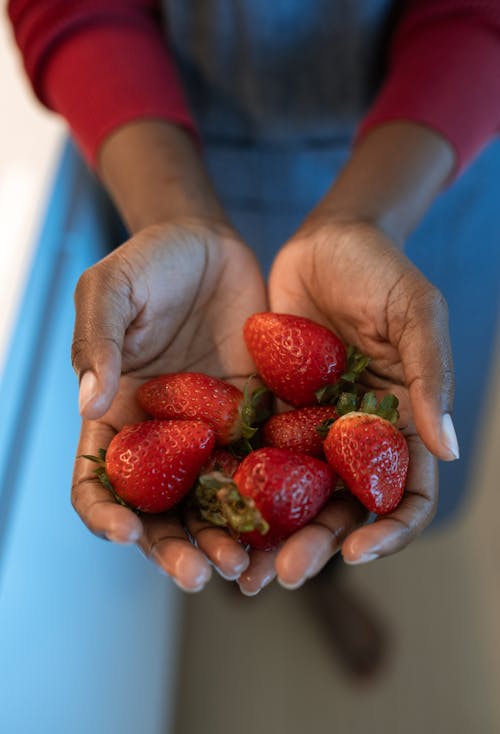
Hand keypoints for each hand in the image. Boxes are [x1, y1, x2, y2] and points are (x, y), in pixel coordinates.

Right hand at [72, 221, 268, 590]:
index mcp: (117, 417)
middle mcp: (163, 438)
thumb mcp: (111, 288)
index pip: (99, 482)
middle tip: (205, 573)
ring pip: (218, 504)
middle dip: (178, 548)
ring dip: (230, 540)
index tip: (126, 534)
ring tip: (250, 565)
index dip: (106, 515)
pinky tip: (294, 522)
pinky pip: (268, 467)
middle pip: (163, 512)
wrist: (210, 243)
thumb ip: (97, 341)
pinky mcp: (258, 419)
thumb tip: (89, 403)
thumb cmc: (149, 262)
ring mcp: (212, 433)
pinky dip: (277, 502)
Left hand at [268, 217, 456, 585]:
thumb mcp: (415, 311)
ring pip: (295, 498)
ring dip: (272, 535)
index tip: (357, 551)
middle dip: (319, 545)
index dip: (390, 531)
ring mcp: (311, 429)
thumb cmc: (380, 270)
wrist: (324, 240)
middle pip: (344, 509)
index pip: (407, 494)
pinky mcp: (269, 413)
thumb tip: (448, 449)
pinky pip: (254, 460)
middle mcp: (356, 438)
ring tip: (240, 567)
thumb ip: (431, 375)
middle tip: (283, 573)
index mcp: (401, 424)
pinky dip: (238, 490)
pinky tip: (211, 513)